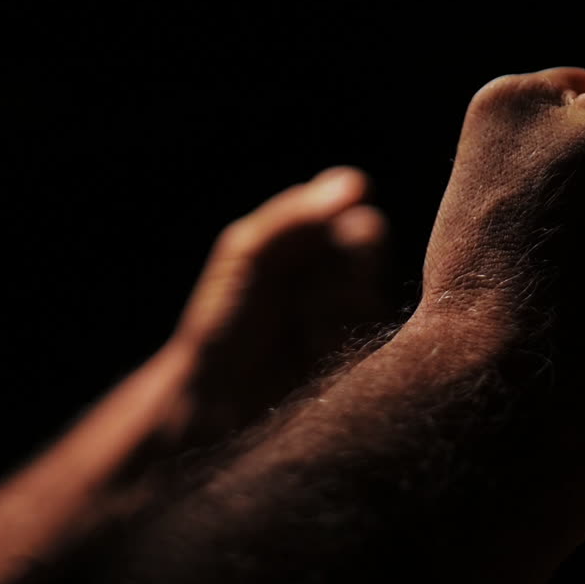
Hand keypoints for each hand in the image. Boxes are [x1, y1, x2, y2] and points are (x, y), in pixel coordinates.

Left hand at [165, 166, 389, 444]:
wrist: (212, 400)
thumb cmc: (223, 321)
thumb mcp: (247, 253)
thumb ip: (297, 216)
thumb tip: (358, 183)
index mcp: (322, 246)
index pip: (365, 226)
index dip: (338, 239)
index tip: (302, 259)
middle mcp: (347, 279)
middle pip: (372, 255)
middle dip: (330, 274)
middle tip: (293, 299)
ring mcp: (360, 322)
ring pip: (372, 296)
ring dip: (327, 311)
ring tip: (293, 331)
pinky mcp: (367, 362)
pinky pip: (371, 337)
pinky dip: (331, 340)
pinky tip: (307, 355)